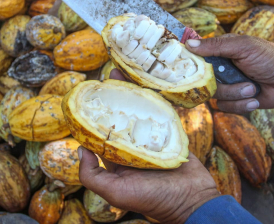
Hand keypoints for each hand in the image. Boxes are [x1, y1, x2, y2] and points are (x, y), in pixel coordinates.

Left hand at [77, 70, 219, 222]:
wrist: (193, 200)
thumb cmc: (154, 200)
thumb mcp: (116, 193)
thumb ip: (93, 175)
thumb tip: (80, 149)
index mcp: (118, 158)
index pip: (102, 132)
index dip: (94, 114)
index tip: (90, 94)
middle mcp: (133, 147)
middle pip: (120, 117)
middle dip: (114, 97)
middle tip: (109, 76)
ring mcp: (152, 139)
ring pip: (140, 112)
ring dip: (133, 93)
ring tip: (125, 73)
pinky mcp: (170, 134)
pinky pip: (161, 114)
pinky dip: (155, 100)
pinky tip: (150, 84)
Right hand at [186, 35, 273, 112]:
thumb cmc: (271, 59)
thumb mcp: (244, 47)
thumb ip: (217, 45)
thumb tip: (189, 44)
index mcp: (220, 51)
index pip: (195, 57)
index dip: (191, 65)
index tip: (189, 71)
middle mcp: (220, 68)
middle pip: (204, 82)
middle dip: (226, 85)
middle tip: (244, 81)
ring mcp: (227, 85)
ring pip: (216, 96)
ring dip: (237, 95)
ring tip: (254, 89)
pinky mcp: (234, 100)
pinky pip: (225, 107)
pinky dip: (241, 105)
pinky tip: (255, 100)